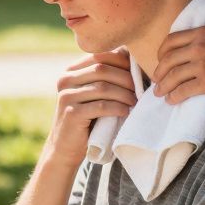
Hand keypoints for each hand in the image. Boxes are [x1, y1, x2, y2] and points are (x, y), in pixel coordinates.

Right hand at [43, 50, 135, 168]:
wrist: (65, 148)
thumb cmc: (86, 120)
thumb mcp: (92, 95)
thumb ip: (104, 79)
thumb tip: (134, 59)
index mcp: (70, 71)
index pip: (99, 55)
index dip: (121, 61)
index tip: (137, 72)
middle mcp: (65, 80)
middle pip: (102, 69)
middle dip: (125, 78)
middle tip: (140, 88)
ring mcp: (67, 96)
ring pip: (103, 87)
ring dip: (124, 94)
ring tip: (135, 101)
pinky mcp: (72, 113)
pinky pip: (101, 106)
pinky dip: (117, 107)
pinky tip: (125, 112)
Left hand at [152, 26, 204, 101]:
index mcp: (202, 32)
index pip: (171, 41)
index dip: (162, 53)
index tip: (161, 60)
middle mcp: (198, 47)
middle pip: (167, 60)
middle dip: (159, 72)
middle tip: (156, 80)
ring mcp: (202, 65)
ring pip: (172, 77)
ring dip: (163, 86)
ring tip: (160, 93)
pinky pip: (183, 91)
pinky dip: (174, 96)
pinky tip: (172, 100)